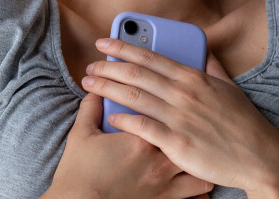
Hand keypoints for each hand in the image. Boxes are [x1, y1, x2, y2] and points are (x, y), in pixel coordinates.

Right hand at [44, 92, 213, 198]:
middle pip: (186, 131)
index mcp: (140, 137)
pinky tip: (199, 170)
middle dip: (190, 122)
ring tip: (199, 141)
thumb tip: (95, 90)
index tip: (162, 95)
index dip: (162, 98)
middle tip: (190, 114)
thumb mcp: (81, 133)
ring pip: (197, 161)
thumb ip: (91, 108)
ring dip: (199, 151)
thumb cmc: (78, 172)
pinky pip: (196, 189)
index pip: (159, 108)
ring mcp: (164, 181)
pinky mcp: (165, 198)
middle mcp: (158, 158)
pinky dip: (200, 180)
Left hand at [82, 38, 278, 195]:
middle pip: (136, 73)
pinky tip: (109, 117)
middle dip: (107, 67)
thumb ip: (212, 66)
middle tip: (88, 67)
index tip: (103, 42)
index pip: (150, 56)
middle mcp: (184, 93)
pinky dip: (123, 120)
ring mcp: (180, 118)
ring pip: (134, 96)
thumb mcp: (229, 88)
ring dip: (108, 88)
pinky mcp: (177, 143)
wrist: (261, 158)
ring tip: (89, 85)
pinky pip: (143, 127)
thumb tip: (204, 47)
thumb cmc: (245, 123)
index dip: (123, 47)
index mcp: (193, 78)